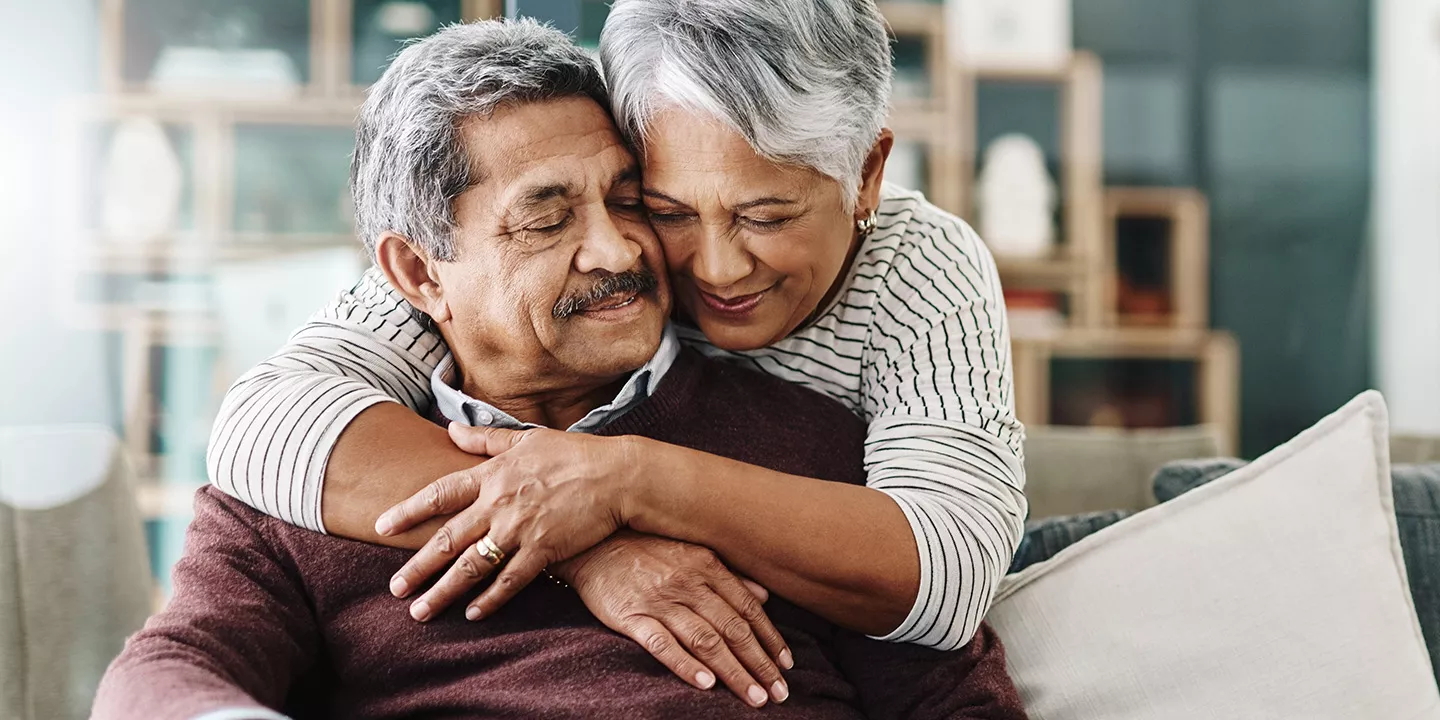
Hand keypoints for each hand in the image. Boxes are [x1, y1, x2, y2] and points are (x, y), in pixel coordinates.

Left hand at [381, 424, 638, 621]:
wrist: (617, 476)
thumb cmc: (573, 454)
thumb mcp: (526, 438)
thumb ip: (485, 439)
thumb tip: (451, 429)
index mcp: (492, 475)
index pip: (440, 494)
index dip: (408, 511)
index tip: (382, 526)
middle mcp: (499, 504)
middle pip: (448, 539)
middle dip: (418, 567)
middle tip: (394, 588)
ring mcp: (520, 530)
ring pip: (472, 566)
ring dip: (443, 591)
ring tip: (420, 611)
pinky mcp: (544, 550)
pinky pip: (510, 581)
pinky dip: (490, 599)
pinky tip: (472, 614)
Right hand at [553, 531, 793, 707]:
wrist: (591, 543)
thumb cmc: (645, 549)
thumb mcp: (691, 552)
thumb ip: (728, 575)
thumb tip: (765, 596)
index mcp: (707, 566)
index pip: (748, 609)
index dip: (771, 638)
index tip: (787, 665)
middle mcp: (688, 584)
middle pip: (733, 629)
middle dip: (760, 663)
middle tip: (780, 693)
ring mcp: (660, 601)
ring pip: (706, 641)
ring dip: (734, 672)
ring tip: (754, 697)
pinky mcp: (631, 616)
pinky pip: (663, 644)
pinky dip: (686, 665)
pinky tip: (706, 684)